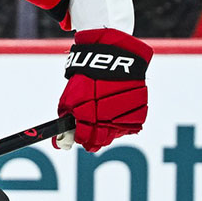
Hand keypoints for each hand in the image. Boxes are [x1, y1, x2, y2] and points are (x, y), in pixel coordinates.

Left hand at [55, 28, 151, 151]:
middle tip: (91, 128)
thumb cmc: (88, 76)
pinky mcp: (138, 114)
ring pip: (114, 135)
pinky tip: (116, 110)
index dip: (79, 138)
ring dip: (108, 129)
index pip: (82, 138)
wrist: (115, 58)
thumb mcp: (70, 96)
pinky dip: (121, 122)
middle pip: (100, 142)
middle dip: (93, 138)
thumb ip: (67, 117)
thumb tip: (63, 139)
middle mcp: (107, 119)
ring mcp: (124, 117)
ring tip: (104, 114)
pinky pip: (128, 126)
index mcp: (88, 115)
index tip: (79, 135)